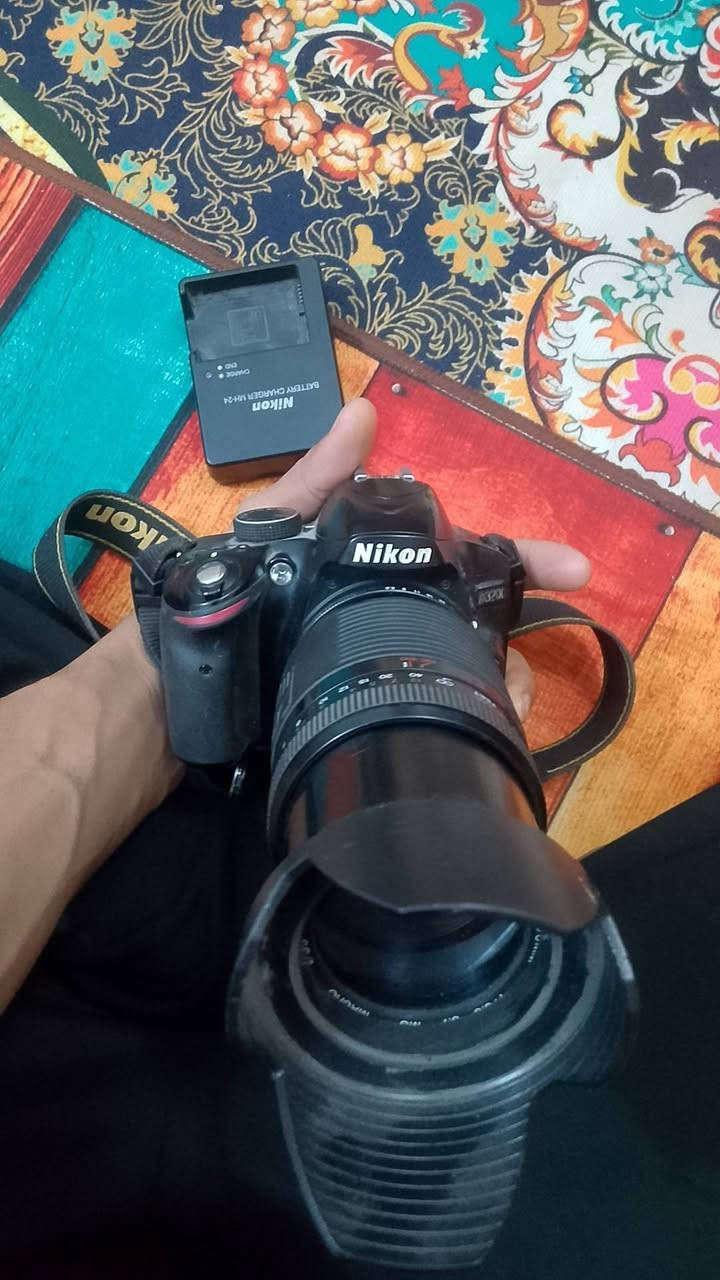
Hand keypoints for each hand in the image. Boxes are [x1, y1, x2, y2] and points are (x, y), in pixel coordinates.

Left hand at [237, 397, 589, 721]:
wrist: (193, 683)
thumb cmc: (237, 595)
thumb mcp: (275, 527)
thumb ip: (319, 476)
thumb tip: (362, 410)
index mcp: (386, 574)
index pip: (465, 561)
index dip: (521, 563)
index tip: (572, 570)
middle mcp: (401, 621)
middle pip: (482, 626)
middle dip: (514, 636)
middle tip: (528, 658)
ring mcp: (395, 672)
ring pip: (476, 678)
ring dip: (502, 685)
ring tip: (503, 695)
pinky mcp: (382, 718)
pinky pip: (443, 720)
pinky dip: (474, 722)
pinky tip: (480, 727)